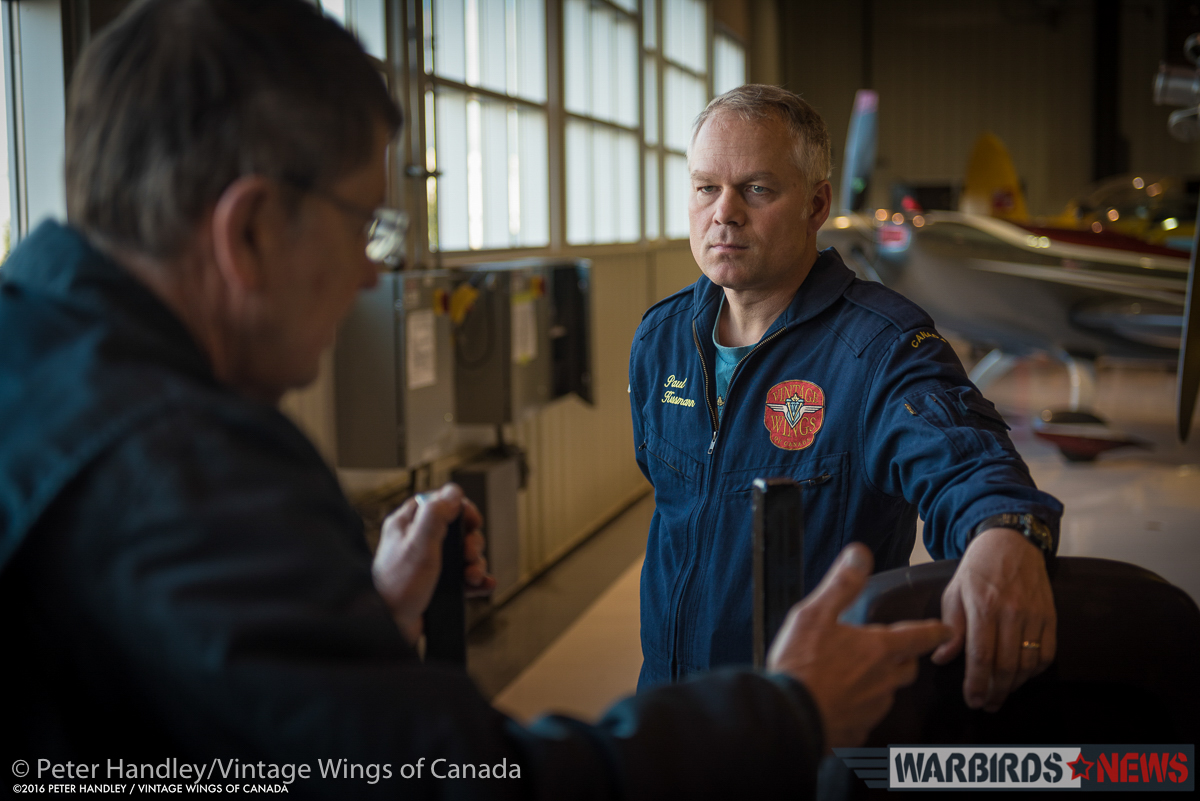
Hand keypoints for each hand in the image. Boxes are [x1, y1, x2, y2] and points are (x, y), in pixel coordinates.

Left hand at [371, 483, 496, 643]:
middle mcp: (416, 542)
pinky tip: (481, 585)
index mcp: (407, 525)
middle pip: (456, 529)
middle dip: (471, 541)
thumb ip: (435, 515)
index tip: (471, 520)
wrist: (389, 629)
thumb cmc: (396, 588)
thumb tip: (452, 492)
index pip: (437, 503)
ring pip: (462, 554)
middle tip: (470, 553)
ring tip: (472, 576)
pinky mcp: (436, 585)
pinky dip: (476, 580)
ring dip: (476, 563)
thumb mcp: (418, 545)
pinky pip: (463, 577)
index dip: (459, 508)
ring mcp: (427, 564)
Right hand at [768, 544, 951, 749]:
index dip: (936, 631)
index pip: (920, 636)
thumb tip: (860, 555)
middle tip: (892, 651)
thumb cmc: (800, 667)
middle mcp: (884, 680)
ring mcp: (873, 709)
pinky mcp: (859, 731)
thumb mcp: (814, 614)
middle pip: (909, 668)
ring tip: (854, 676)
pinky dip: (858, 707)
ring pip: (888, 692)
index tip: (947, 630)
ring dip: (879, 682)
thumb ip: (841, 584)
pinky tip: (839, 703)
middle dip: (906, 658)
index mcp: (878, 649)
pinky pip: (867, 716)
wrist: (788, 718)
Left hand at [931, 527, 1055, 711]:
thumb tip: (941, 658)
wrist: (1011, 542)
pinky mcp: (1050, 615)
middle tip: (987, 705)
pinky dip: (1035, 671)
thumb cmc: (977, 569)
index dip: (977, 684)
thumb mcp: (954, 592)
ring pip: (1028, 664)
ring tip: (1001, 694)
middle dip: (995, 691)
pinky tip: (1022, 676)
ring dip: (1014, 685)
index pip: (981, 656)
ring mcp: (1034, 615)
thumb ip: (950, 627)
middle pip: (1006, 666)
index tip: (973, 700)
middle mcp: (1012, 612)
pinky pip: (1047, 653)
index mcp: (983, 606)